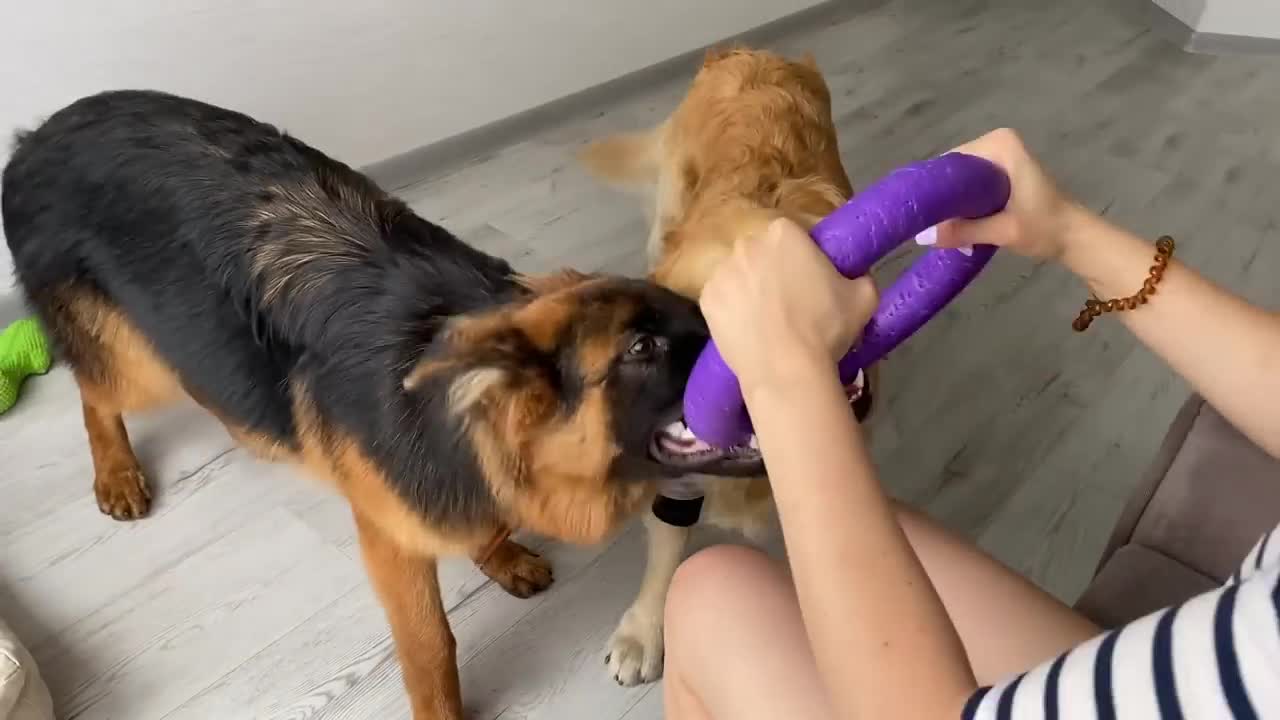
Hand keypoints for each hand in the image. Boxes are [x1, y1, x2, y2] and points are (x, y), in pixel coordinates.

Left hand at [699, 218, 877, 393]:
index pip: (792, 236)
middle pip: (761, 252)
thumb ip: (860, 277)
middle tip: (789, 302)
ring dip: (750, 289)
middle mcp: (747, 243)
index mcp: (784, 232)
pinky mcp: (706, 299)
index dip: (802, 258)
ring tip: (766, 320)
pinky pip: (722, 298)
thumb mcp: (863, 298)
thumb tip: (855, 277)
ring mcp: (722, 271)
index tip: (810, 280)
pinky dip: (731, 310)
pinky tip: (747, 329)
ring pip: (739, 275)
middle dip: (773, 270)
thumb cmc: (825, 328)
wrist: (785, 369)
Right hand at [927, 128, 1081, 260]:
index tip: (920, 212)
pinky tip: (955, 222)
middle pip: (953, 169)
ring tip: (938, 226)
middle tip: (928, 225)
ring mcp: (1001, 155)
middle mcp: (998, 142)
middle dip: (942, 196)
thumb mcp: (1003, 231)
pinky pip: (971, 184)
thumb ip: (963, 231)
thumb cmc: (1045, 228)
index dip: (933, 186)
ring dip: (951, 202)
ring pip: (960, 179)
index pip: (951, 161)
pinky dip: (963, 202)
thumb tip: (922, 236)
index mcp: (1000, 144)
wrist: (1075, 237)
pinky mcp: (1002, 171)